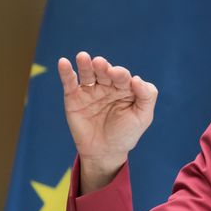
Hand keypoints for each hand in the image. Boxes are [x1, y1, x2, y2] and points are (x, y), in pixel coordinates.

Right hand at [58, 51, 157, 191]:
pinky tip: (64, 63)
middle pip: (104, 72)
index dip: (120, 74)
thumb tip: (136, 79)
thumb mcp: (143, 117)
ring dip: (85, 64)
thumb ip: (146, 97)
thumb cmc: (126, 134)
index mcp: (125, 87)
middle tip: (100, 63)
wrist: (105, 153)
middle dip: (102, 67)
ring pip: (87, 73)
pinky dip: (66, 72)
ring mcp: (90, 90)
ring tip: (83, 57)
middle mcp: (107, 85)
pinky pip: (70, 83)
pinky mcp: (73, 97)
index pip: (123, 77)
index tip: (118, 75)